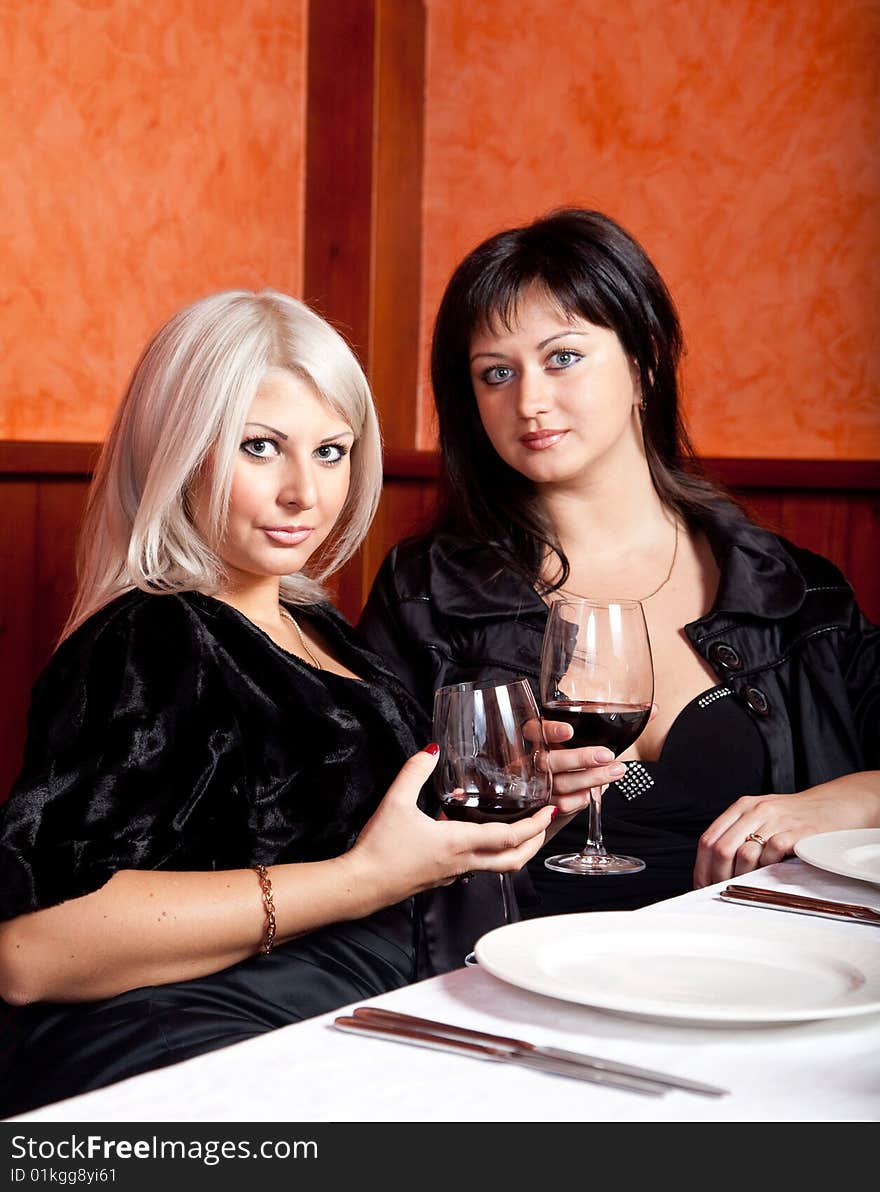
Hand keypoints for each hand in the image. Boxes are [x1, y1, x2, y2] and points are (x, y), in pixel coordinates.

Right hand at [346, 747, 555, 904]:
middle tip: (545, 824)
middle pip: (513, 860)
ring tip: (521, 829)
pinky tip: (477, 835)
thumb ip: (414, 772)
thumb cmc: (380, 848)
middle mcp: (463, 862)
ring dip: (515, 850)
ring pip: (497, 866)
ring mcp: (454, 873)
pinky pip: (476, 866)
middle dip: (535, 842)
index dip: (534, 825)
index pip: (508, 837)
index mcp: (458, 843)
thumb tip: (431, 750)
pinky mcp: (442, 877)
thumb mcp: (395, 802)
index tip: (549, 811)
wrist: (361, 884)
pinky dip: (490, 853)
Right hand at [541, 707, 656, 825]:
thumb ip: (618, 724)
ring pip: (560, 783)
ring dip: (590, 779)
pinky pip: (564, 804)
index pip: (534, 729)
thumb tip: (654, 710)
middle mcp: (535, 759)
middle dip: (579, 758)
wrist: (562, 791)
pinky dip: (584, 798)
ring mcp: (539, 784)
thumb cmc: (579, 757)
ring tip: (615, 772)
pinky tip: (597, 791)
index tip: (569, 731)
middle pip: (548, 760)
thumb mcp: (592, 738)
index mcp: (540, 737)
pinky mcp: (547, 804)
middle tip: (607, 755)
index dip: (549, 730)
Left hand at [694, 773, 879, 887]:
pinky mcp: (798, 831)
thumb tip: (713, 868)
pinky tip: (772, 872)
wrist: (834, 805)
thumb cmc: (794, 817)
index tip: (702, 886)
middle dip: (718, 876)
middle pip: (721, 848)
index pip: (708, 839)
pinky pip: (773, 852)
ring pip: (745, 853)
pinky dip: (768, 867)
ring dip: (743, 876)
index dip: (702, 867)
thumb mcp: (761, 816)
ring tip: (748, 884)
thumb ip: (738, 834)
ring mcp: (777, 819)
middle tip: (723, 891)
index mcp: (742, 807)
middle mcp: (756, 810)